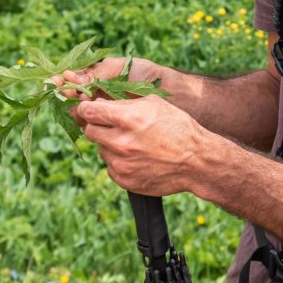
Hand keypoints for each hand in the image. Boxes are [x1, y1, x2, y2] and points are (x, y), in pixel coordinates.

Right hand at [51, 56, 162, 126]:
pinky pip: (93, 125)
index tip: (58, 80)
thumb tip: (71, 77)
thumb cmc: (146, 75)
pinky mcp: (110, 126)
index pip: (75, 79)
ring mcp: (103, 110)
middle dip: (67, 94)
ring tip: (74, 102)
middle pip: (74, 97)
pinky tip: (84, 117)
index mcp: (98, 77)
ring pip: (81, 112)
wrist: (171, 92)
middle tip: (64, 91)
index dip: (65, 81)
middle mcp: (97, 94)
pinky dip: (86, 121)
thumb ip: (97, 73)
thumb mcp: (120, 69)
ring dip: (74, 107)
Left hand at [76, 93, 202, 194]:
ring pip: (100, 149)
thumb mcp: (154, 104)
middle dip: (98, 126)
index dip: (86, 108)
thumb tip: (99, 103)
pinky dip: (119, 161)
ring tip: (134, 143)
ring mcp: (121, 163)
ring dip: (110, 144)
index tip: (88, 109)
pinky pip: (110, 166)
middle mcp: (121, 142)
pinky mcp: (123, 179)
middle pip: (90, 131)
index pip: (89, 111)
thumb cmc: (178, 128)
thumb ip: (124, 102)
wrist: (195, 161)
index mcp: (128, 118)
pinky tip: (137, 157)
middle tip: (113, 126)